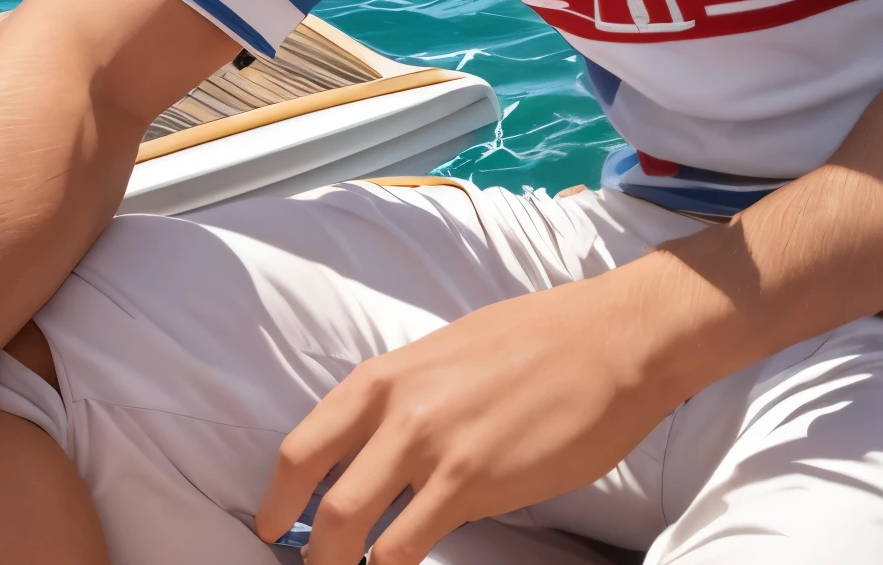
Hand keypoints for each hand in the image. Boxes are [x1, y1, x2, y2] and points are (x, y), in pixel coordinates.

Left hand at [253, 266, 690, 564]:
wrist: (612, 339)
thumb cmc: (543, 340)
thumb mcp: (454, 350)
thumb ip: (412, 394)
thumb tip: (388, 441)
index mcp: (390, 373)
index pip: (303, 444)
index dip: (277, 498)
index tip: (271, 529)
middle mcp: (399, 407)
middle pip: (319, 499)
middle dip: (307, 552)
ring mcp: (433, 445)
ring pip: (350, 528)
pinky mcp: (472, 481)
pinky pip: (407, 547)